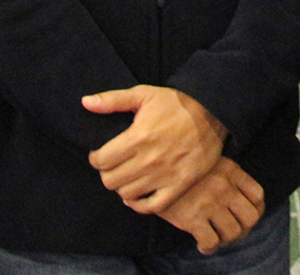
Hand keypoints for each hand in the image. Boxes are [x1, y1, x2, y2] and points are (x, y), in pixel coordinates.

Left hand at [84, 85, 225, 212]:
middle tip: (113, 165)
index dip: (96, 158)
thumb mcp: (144, 94)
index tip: (100, 154)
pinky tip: (137, 194)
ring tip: (126, 176)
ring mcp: (165, 175)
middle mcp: (149, 160)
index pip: (101, 160)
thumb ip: (113, 100)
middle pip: (110, 181)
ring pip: (127, 195)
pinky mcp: (179, 185)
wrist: (213, 113)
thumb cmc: (177, 103)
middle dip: (106, 173)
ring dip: (122, 187)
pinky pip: (151, 206)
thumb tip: (85, 102)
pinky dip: (139, 204)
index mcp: (138, 137)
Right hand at [158, 157, 265, 253]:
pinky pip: (211, 242)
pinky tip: (202, 244)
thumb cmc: (182, 167)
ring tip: (216, 236)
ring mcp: (209, 203)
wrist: (151, 169)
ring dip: (225, 239)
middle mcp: (224, 186)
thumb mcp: (210, 160)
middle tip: (232, 230)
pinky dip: (208, 248)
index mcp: (231, 170)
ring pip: (233, 233)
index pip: (258, 195)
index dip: (256, 210)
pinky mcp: (192, 218)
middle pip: (251, 218)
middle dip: (243, 229)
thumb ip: (228, 175)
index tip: (245, 216)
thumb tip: (243, 199)